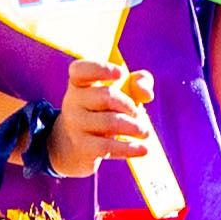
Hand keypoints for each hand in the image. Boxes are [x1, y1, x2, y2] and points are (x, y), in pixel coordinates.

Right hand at [47, 60, 152, 176]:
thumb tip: (147, 93)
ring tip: (145, 132)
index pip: (81, 70)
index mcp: (80, 83)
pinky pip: (108, 147)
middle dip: (129, 105)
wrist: (74, 145)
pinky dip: (129, 148)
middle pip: (106, 96)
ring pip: (109, 122)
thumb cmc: (103, 111)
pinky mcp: (82, 147)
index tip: (120, 74)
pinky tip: (143, 150)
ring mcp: (76, 125)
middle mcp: (73, 101)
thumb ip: (138, 82)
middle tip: (138, 114)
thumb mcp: (119, 92)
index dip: (101, 69)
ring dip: (134, 127)